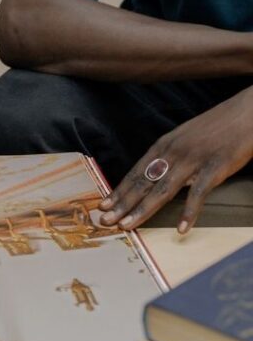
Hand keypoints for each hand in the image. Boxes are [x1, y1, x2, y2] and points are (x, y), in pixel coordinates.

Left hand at [99, 88, 252, 232]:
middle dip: (122, 204)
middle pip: (143, 182)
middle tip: (104, 220)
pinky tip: (180, 228)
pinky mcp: (216, 167)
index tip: (103, 205)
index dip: (119, 190)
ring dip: (143, 210)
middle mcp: (173, 152)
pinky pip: (198, 193)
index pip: (136, 172)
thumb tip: (153, 174)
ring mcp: (194, 160)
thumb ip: (169, 156)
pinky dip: (189, 212)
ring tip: (128, 226)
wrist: (248, 112)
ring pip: (162, 189)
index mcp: (164, 144)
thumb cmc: (217, 126)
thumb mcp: (185, 137)